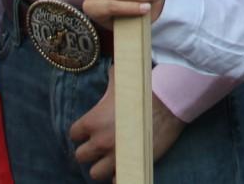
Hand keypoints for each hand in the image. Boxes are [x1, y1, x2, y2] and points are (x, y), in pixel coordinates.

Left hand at [69, 69, 187, 179]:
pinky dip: (119, 174)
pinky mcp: (131, 164)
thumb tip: (111, 70)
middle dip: (90, 150)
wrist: (169, 100)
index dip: (83, 132)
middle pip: (81, 156)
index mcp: (92, 122)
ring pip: (95, 173)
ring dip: (103, 165)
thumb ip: (110, 79)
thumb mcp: (121, 79)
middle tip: (102, 144)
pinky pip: (117, 179)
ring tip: (112, 157)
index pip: (74, 134)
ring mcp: (115, 156)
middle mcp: (99, 142)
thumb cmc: (143, 88)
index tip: (92, 130)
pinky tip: (125, 165)